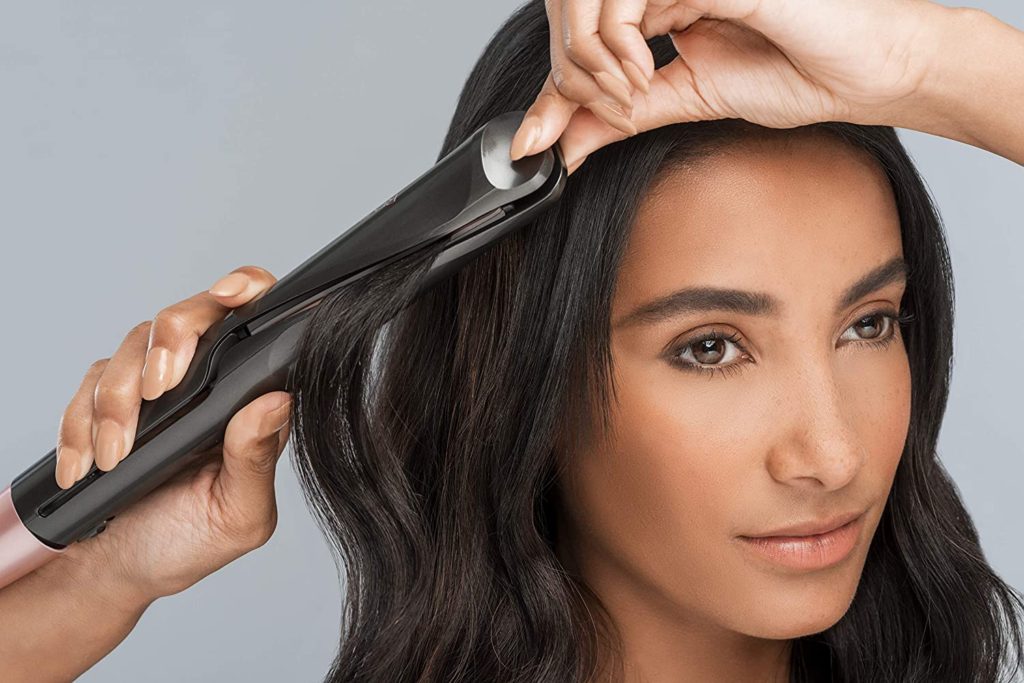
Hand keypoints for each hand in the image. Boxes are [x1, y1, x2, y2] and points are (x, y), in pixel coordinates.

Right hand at [50, 265, 292, 602]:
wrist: (118, 571)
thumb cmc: (189, 542)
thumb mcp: (238, 515)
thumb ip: (257, 460)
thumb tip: (278, 401)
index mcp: (249, 399)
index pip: (257, 322)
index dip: (247, 289)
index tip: (229, 294)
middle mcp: (207, 382)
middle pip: (188, 316)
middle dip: (170, 341)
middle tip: (159, 390)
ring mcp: (155, 388)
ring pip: (131, 349)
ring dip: (117, 402)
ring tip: (118, 456)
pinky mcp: (109, 400)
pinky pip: (87, 384)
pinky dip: (79, 425)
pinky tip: (87, 465)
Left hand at [509, 0, 947, 172]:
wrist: (867, 72)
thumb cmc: (799, 73)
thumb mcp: (690, 99)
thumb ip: (627, 115)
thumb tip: (566, 147)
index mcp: (659, 7)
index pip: (584, 43)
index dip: (549, 93)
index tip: (527, 146)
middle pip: (573, 20)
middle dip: (564, 79)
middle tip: (589, 118)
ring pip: (590, 5)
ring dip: (588, 61)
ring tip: (625, 94)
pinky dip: (618, 42)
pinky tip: (642, 71)